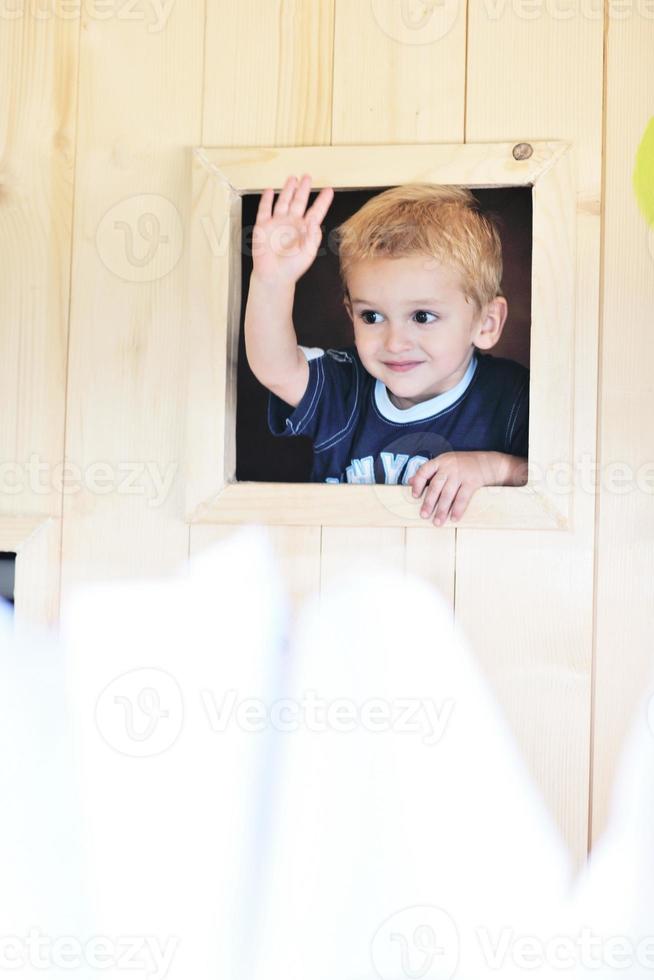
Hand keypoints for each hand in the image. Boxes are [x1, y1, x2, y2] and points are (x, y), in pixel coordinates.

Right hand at [252, 174, 333, 285]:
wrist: (274, 276)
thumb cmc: (292, 268)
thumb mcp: (308, 252)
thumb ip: (313, 236)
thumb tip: (314, 220)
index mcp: (305, 230)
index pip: (316, 212)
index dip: (323, 201)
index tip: (329, 191)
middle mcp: (292, 224)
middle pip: (299, 202)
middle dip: (303, 189)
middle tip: (307, 177)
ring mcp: (277, 224)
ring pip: (283, 202)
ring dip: (287, 190)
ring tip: (292, 179)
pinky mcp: (263, 226)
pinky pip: (264, 210)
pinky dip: (266, 200)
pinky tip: (269, 191)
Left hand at [408, 451, 524, 525]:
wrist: (489, 462)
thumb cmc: (464, 465)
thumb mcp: (446, 464)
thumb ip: (430, 472)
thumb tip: (410, 481)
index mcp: (440, 461)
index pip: (424, 471)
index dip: (418, 484)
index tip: (415, 496)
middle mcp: (449, 466)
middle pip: (435, 486)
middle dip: (429, 502)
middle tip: (423, 515)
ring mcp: (461, 473)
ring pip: (448, 494)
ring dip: (442, 510)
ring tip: (437, 522)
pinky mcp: (472, 481)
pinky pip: (463, 497)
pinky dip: (458, 509)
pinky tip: (454, 518)